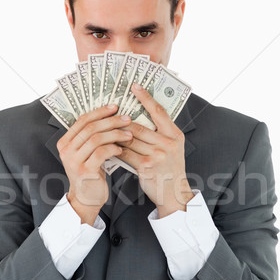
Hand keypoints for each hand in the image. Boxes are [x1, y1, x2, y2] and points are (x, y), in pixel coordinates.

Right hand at [56, 104, 132, 223]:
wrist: (86, 198)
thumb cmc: (91, 173)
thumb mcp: (87, 153)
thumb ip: (92, 137)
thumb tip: (111, 116)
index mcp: (65, 142)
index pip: (82, 120)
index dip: (99, 112)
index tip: (115, 107)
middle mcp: (66, 150)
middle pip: (90, 127)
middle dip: (111, 121)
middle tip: (126, 119)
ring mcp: (74, 161)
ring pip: (96, 139)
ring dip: (115, 134)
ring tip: (128, 134)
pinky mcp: (85, 171)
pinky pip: (101, 153)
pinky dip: (113, 148)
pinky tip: (121, 149)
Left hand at [119, 84, 193, 217]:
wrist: (173, 193)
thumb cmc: (170, 168)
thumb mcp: (172, 148)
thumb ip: (160, 134)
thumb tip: (137, 119)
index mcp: (175, 134)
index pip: (158, 111)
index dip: (146, 97)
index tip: (134, 86)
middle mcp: (167, 143)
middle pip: (138, 126)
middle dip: (122, 120)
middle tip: (109, 112)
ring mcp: (157, 155)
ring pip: (129, 139)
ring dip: (115, 135)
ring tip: (104, 129)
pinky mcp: (145, 166)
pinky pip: (125, 153)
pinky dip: (115, 149)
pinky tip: (107, 145)